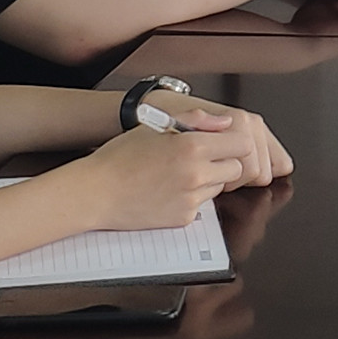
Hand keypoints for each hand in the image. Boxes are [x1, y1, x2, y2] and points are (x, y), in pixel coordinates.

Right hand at [80, 117, 267, 230]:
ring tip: (179, 174)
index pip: (242, 144)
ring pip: (220, 187)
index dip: (233, 141)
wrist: (95, 192)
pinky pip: (201, 205)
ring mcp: (191, 199)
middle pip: (237, 168)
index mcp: (192, 146)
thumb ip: (196, 120)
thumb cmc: (120, 157)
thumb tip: (225, 122)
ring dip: (209, 180)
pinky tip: (168, 190)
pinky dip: (191, 198)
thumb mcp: (157, 126)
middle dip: (224, 162)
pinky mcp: (183, 218)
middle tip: (201, 158)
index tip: (222, 142)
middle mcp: (197, 174)